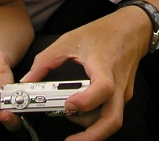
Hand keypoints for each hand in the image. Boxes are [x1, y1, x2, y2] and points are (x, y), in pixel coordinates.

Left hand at [20, 11, 147, 140]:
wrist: (132, 29)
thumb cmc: (103, 32)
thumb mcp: (69, 40)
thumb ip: (46, 61)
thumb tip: (27, 82)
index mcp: (104, 65)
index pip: (103, 89)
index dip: (86, 101)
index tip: (68, 104)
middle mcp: (117, 83)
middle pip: (112, 120)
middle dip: (91, 136)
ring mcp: (123, 92)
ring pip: (111, 120)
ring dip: (91, 129)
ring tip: (70, 122)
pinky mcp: (123, 96)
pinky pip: (111, 114)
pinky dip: (95, 120)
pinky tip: (80, 114)